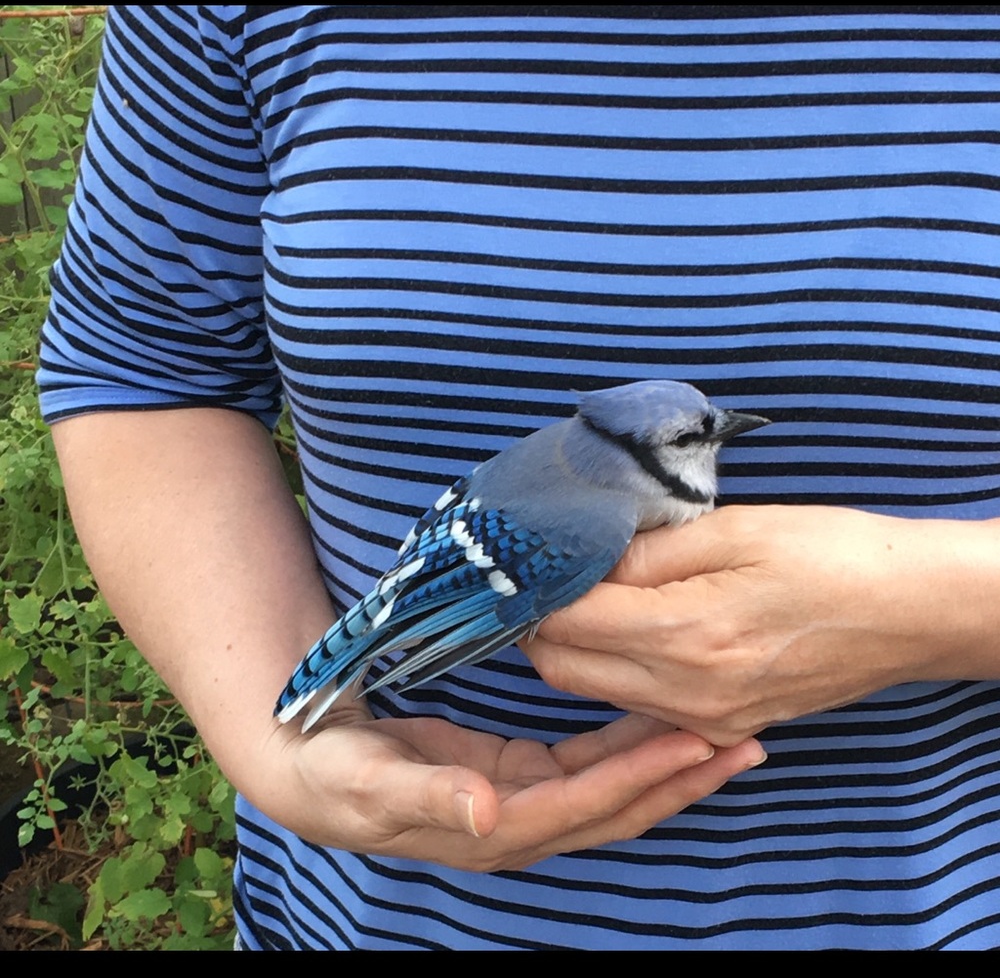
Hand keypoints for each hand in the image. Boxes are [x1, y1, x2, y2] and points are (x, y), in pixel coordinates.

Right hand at [256, 697, 763, 871]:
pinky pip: (589, 766)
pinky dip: (630, 746)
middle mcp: (518, 822)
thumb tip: (486, 816)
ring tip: (728, 736)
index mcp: (491, 827)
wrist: (309, 765)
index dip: (641, 777)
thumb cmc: (333, 772)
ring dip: (669, 765)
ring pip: (613, 790)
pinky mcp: (518, 774)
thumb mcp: (367, 782)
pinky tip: (660, 721)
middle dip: (682, 779)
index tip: (699, 743)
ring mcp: (522, 800)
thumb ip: (427, 796)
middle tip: (748, 743)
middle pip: (618, 807)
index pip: (583, 805)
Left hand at [523, 505, 999, 746]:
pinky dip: (615, 670)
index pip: (566, 623)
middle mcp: (687, 693)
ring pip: (595, 691)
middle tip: (544, 578)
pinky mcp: (724, 728)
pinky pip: (639, 705)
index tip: (519, 562)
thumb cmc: (828, 555)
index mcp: (686, 634)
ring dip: (574, 649)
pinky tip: (632, 631)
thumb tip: (582, 564)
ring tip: (584, 597)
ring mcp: (705, 720)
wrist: (908, 612)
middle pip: (564, 669)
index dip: (532, 592)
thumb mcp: (733, 530)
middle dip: (539, 625)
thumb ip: (645, 553)